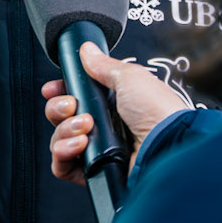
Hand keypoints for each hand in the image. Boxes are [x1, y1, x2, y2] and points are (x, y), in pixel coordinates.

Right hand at [45, 43, 181, 184]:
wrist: (169, 146)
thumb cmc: (158, 112)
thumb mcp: (130, 78)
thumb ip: (103, 65)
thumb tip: (87, 50)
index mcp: (113, 104)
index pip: (76, 98)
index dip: (60, 92)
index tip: (53, 89)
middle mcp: (104, 127)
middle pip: (62, 118)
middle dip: (59, 108)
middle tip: (72, 106)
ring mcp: (98, 151)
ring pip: (59, 141)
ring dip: (64, 130)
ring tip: (85, 127)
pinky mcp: (94, 172)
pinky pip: (62, 166)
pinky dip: (63, 153)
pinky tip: (80, 144)